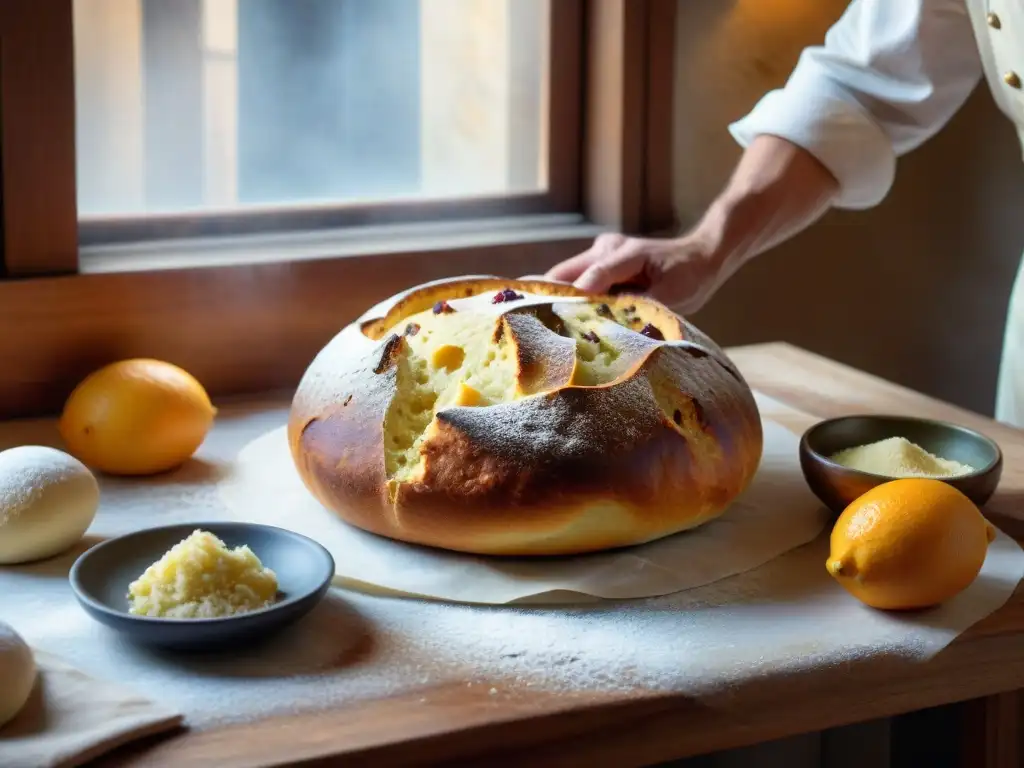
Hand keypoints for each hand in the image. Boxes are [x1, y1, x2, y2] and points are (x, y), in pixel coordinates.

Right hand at [544, 233, 726, 314]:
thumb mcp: (673, 293)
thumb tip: (616, 327)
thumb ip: (643, 306)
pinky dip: (568, 301)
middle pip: (564, 273)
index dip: (576, 295)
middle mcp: (606, 248)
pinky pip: (576, 283)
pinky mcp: (600, 266)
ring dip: (555, 301)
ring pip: (565, 278)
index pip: (594, 273)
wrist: (701, 256)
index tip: (560, 317)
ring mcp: (600, 254)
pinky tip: (559, 322)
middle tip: (533, 324)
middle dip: (549, 297)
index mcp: (626, 252)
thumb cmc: (691, 274)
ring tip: (541, 326)